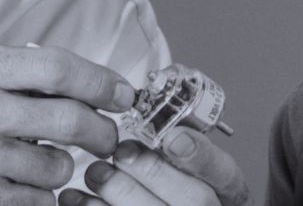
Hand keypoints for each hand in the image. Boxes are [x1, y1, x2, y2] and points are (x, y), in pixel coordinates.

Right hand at [0, 44, 135, 204]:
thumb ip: (27, 72)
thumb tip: (104, 84)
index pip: (58, 67)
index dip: (102, 81)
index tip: (125, 94)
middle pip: (71, 119)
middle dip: (103, 132)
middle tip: (108, 138)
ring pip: (60, 168)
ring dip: (63, 169)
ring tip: (38, 162)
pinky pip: (40, 200)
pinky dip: (40, 196)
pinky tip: (17, 185)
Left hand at [59, 128, 250, 205]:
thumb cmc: (170, 190)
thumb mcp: (188, 165)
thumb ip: (176, 141)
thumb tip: (145, 106)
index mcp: (225, 192)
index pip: (226, 174)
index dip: (201, 155)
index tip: (172, 136)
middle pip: (192, 199)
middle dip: (153, 171)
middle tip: (123, 151)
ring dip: (118, 192)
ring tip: (96, 173)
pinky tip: (76, 197)